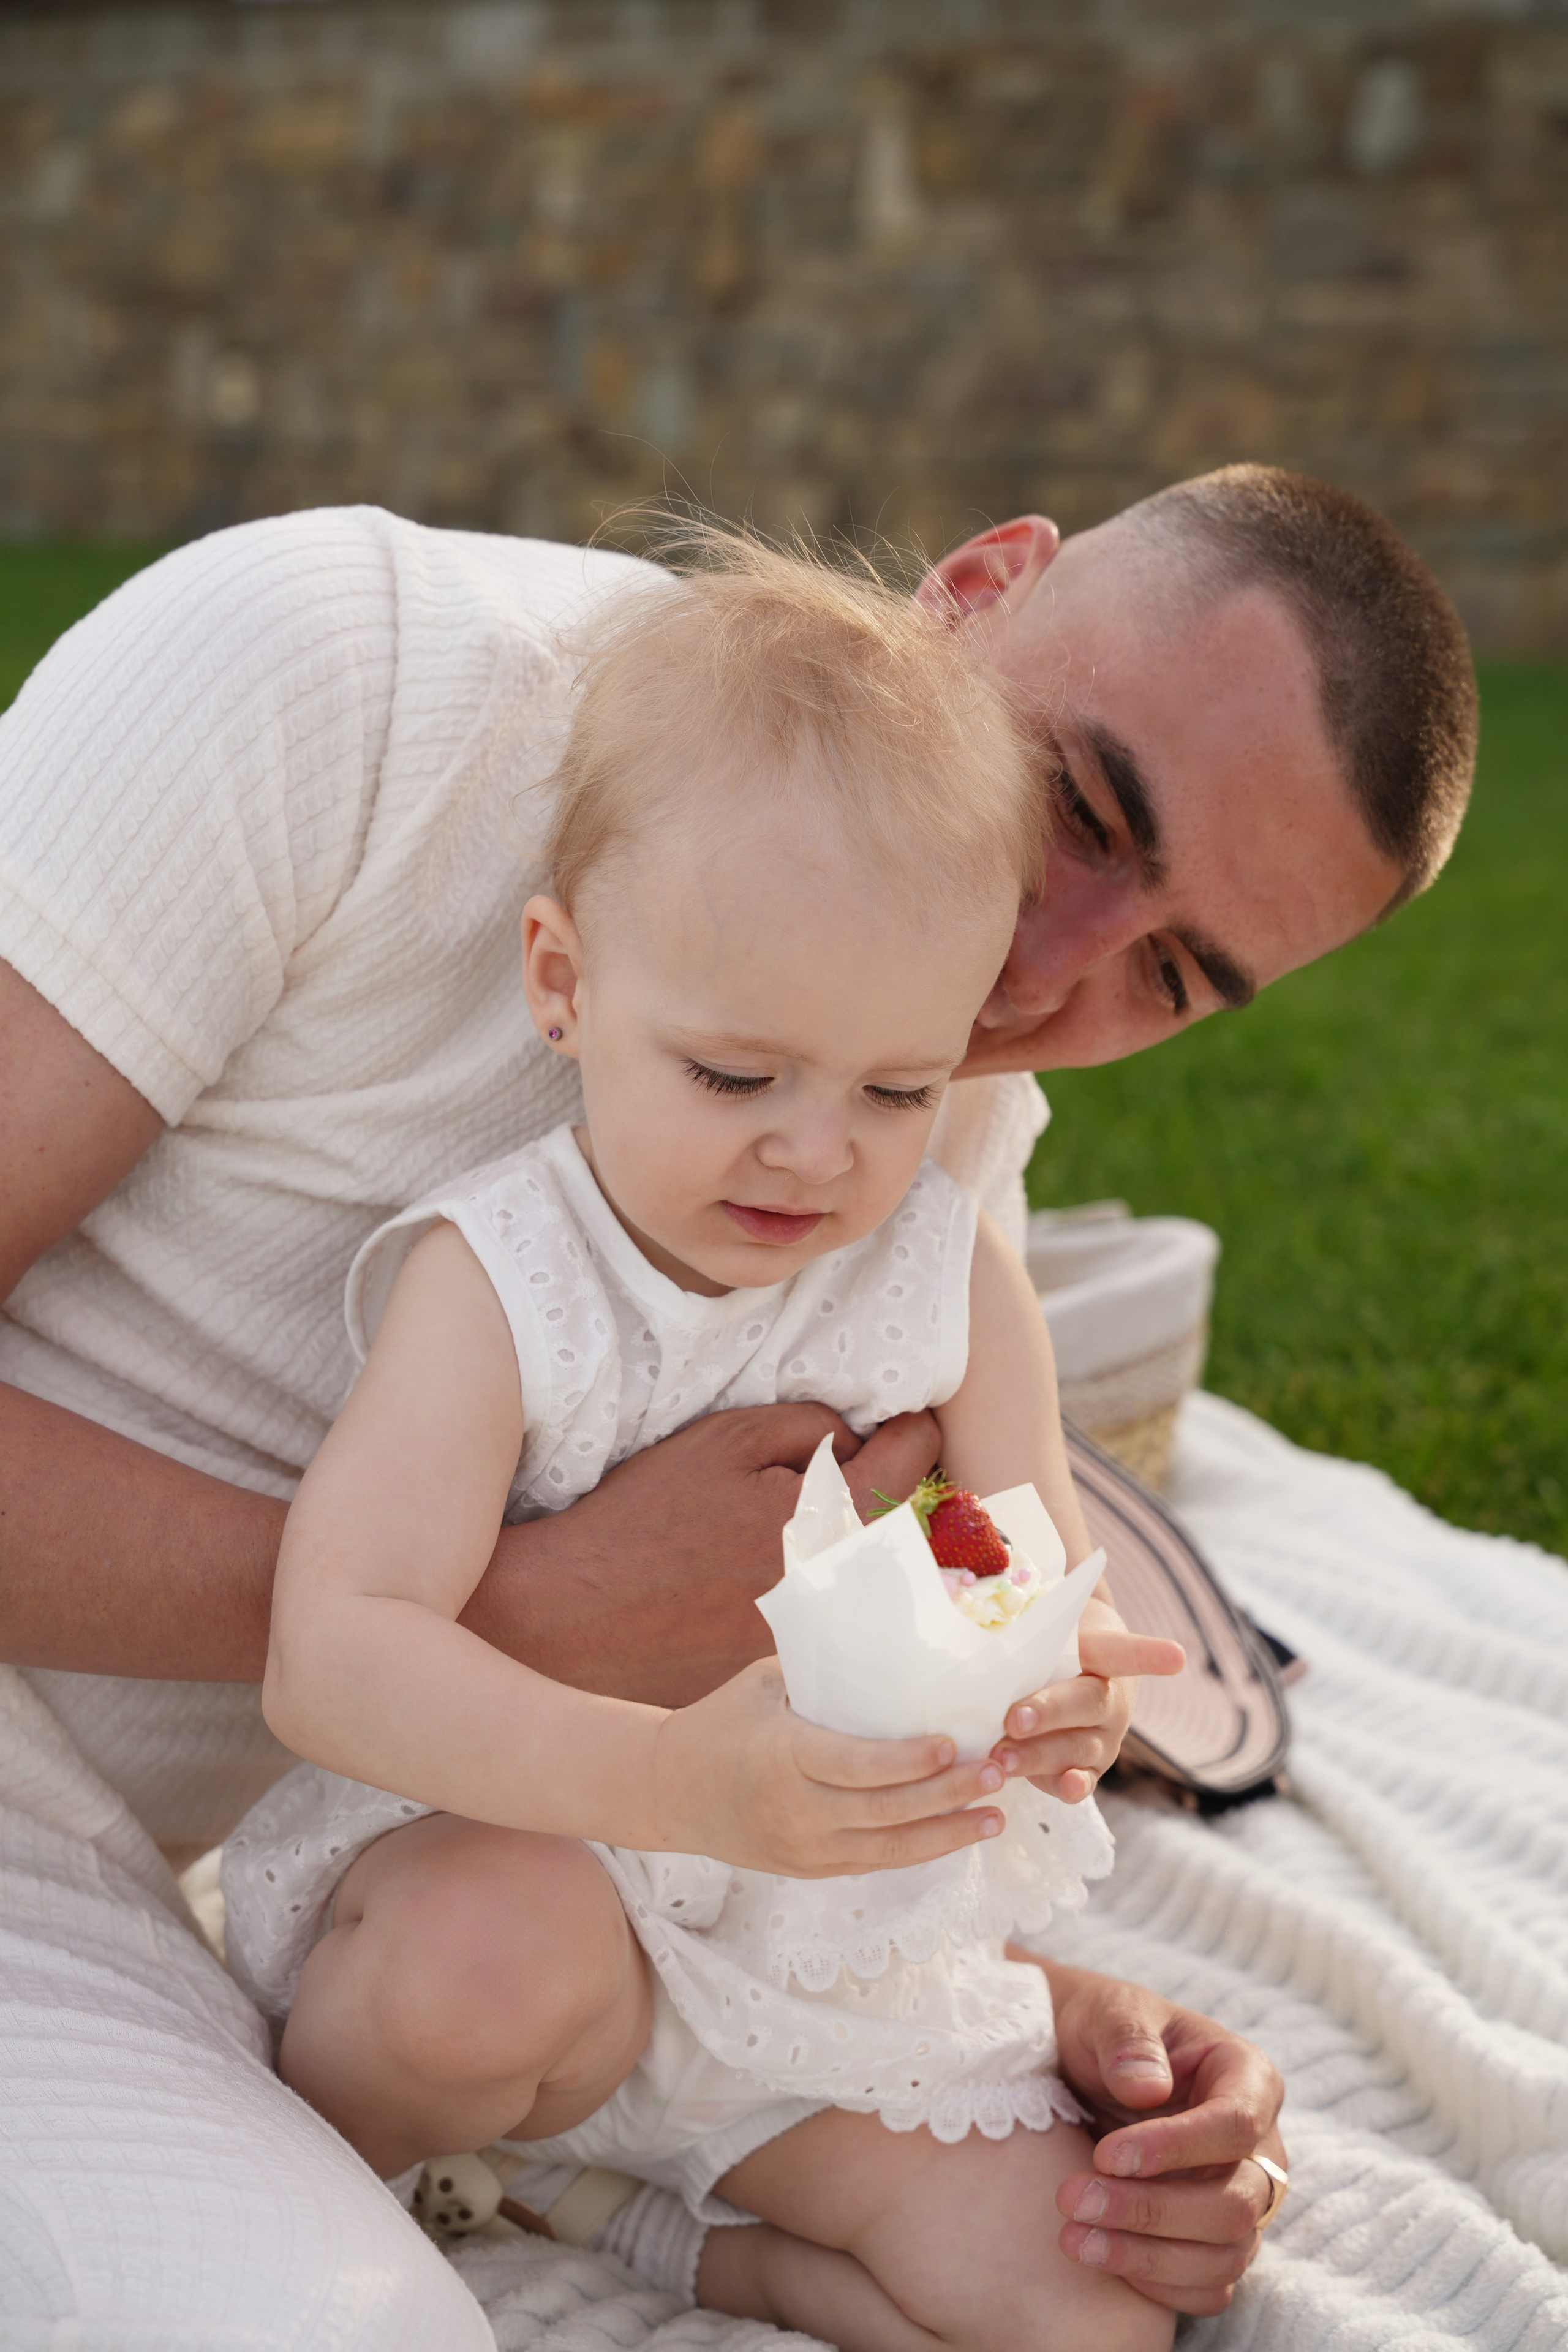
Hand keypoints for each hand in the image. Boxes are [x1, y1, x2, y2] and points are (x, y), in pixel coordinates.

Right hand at [462, 1402, 938, 1707]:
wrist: (583, 1611)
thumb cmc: (649, 1515)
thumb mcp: (726, 1439)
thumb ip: (809, 1425)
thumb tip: (857, 1436)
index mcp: (832, 1514)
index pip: (916, 1454)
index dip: (908, 1427)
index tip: (894, 1423)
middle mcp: (844, 1583)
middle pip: (906, 1521)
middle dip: (888, 1492)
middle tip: (846, 1476)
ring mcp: (825, 1635)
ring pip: (877, 1578)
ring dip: (861, 1551)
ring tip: (807, 1535)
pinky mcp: (797, 1668)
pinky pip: (841, 1626)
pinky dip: (829, 1602)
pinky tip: (778, 1587)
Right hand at [650, 1656, 1004, 1877]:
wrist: (669, 1790)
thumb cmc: (722, 1721)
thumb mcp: (765, 1685)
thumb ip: (823, 1674)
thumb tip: (890, 1643)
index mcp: (783, 1757)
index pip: (857, 1767)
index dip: (909, 1762)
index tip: (954, 1744)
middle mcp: (796, 1811)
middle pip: (886, 1811)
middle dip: (948, 1796)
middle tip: (999, 1773)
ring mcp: (805, 1849)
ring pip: (890, 1849)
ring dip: (948, 1834)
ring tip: (996, 1817)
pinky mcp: (810, 1870)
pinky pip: (876, 1862)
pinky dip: (920, 1849)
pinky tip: (956, 1833)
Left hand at [992, 1601, 1183, 1800]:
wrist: (1077, 1674)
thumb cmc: (1051, 1644)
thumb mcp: (1044, 1629)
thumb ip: (1020, 1632)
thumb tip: (963, 1622)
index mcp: (1101, 1652)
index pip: (1123, 1650)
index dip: (1149, 1654)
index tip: (1176, 1658)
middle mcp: (1109, 1696)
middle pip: (1085, 1702)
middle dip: (1048, 1712)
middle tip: (1014, 1718)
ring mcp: (1104, 1735)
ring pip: (1078, 1746)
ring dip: (1039, 1754)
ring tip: (1003, 1758)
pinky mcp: (1091, 1767)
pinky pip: (1082, 1779)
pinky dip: (1069, 1786)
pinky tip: (1060, 1789)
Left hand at [1012, 1955, 1287, 2316]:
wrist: (1082, 2061)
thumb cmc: (1105, 2030)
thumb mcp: (1109, 2013)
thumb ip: (1128, 2040)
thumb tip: (1147, 2089)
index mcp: (1247, 2078)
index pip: (1236, 2127)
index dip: (1176, 2149)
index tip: (1107, 2155)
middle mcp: (1259, 2147)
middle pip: (1236, 2203)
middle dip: (1152, 2210)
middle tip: (1071, 2198)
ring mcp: (1243, 2199)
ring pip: (1226, 2254)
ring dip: (1147, 2255)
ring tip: (1072, 2237)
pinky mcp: (1217, 2242)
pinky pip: (1210, 2286)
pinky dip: (1159, 2284)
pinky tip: (1102, 2260)